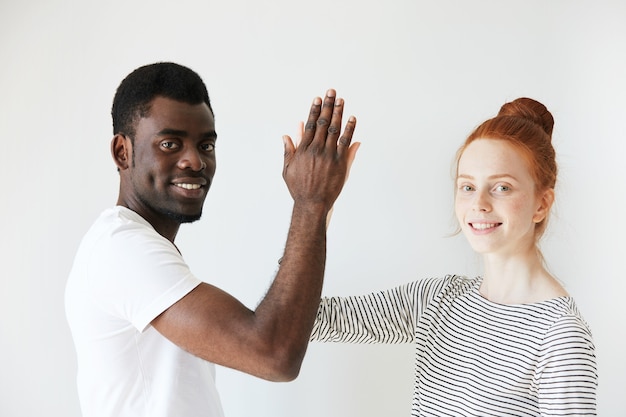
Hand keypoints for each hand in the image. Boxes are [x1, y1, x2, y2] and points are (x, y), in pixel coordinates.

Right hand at [282, 89, 358, 211]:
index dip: (315, 110)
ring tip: (342, 100)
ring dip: (339, 113)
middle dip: (328, 106)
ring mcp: (329, 155)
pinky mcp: (340, 162)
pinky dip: (350, 129)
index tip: (318, 99)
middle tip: (331, 92)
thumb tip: (287, 135)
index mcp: (303, 149)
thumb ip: (289, 150)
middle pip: (324, 123)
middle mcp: (316, 149)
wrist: (312, 203)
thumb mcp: (288, 169)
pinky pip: (346, 142)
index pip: (311, 125)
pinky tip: (352, 118)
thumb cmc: (298, 188)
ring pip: (335, 129)